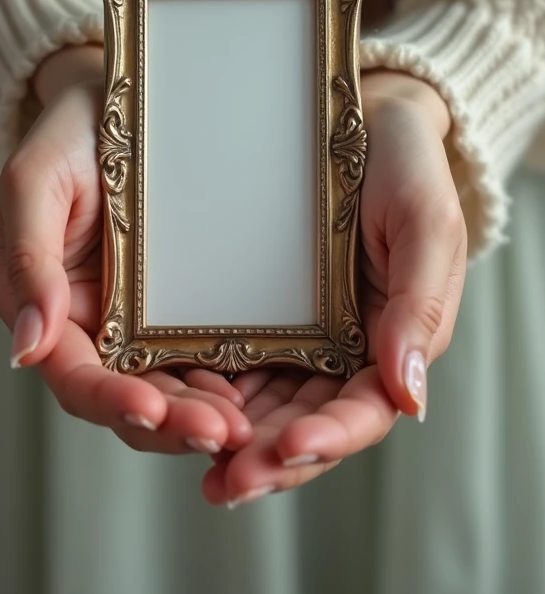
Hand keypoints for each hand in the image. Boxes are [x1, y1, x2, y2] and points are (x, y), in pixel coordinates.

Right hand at [0, 45, 251, 455]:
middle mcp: (105, 332)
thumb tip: (26, 347)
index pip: (77, 378)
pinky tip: (267, 388)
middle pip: (135, 399)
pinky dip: (238, 378)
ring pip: (179, 389)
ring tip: (249, 427)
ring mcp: (154, 323)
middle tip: (222, 433)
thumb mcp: (36, 181)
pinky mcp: (199, 307)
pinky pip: (217, 353)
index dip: (109, 401)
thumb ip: (27, 259)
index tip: (150, 410)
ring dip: (209, 414)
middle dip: (174, 424)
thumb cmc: (71, 136)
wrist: (127, 97)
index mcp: (58, 313)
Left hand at [201, 71, 466, 505]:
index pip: (361, 411)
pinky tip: (169, 400)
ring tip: (189, 454)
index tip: (289, 447)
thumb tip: (408, 399)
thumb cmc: (403, 166)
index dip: (329, 438)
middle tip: (227, 480)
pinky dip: (200, 385)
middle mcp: (336, 350)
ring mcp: (289, 333)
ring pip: (258, 403)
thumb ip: (420, 307)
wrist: (356, 113)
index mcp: (386, 342)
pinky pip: (223, 357)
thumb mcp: (425, 225)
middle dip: (267, 459)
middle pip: (301, 423)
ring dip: (228, 438)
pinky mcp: (246, 309)